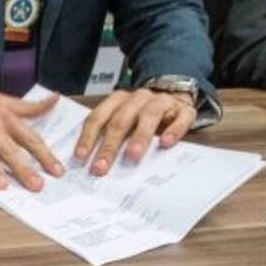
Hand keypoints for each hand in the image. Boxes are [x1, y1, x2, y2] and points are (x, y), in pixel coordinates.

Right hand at [0, 66, 63, 190]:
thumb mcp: (3, 100)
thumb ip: (28, 107)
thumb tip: (54, 101)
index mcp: (5, 118)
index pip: (30, 138)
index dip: (45, 155)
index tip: (57, 171)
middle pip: (9, 147)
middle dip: (23, 167)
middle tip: (36, 186)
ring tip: (1, 185)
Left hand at [74, 88, 196, 175]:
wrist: (175, 99)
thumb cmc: (142, 117)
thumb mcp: (123, 121)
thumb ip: (107, 136)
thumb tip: (89, 163)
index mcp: (118, 100)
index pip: (98, 117)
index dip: (88, 137)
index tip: (81, 157)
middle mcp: (138, 98)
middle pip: (120, 120)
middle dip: (109, 146)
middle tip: (101, 167)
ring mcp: (162, 102)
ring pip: (148, 117)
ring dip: (139, 137)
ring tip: (132, 157)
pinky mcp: (184, 110)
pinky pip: (179, 118)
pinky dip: (173, 130)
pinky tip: (166, 144)